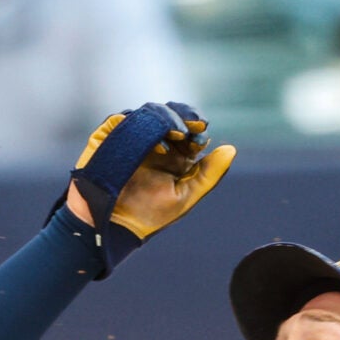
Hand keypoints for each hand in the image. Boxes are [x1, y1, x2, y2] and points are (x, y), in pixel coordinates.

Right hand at [60, 102, 235, 273]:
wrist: (114, 226)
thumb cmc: (150, 215)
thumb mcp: (186, 196)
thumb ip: (208, 174)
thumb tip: (231, 148)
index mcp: (173, 154)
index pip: (188, 128)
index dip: (197, 126)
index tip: (203, 133)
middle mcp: (153, 142)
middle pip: (170, 114)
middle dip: (184, 115)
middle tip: (194, 123)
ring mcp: (130, 138)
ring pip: (149, 113)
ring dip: (166, 118)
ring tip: (177, 132)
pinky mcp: (108, 137)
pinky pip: (121, 120)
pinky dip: (138, 124)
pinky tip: (154, 143)